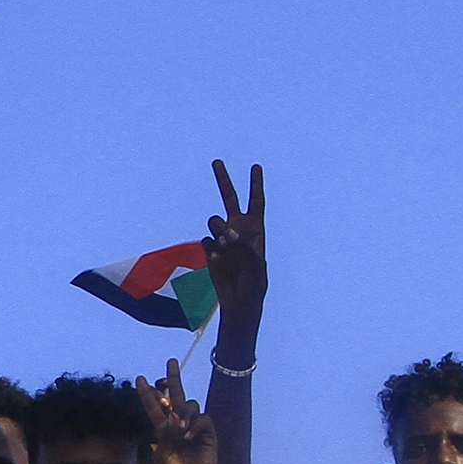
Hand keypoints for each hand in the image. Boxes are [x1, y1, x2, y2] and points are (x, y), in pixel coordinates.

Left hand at [141, 361, 220, 463]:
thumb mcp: (161, 450)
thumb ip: (164, 430)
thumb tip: (171, 414)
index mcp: (164, 427)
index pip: (155, 406)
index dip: (148, 393)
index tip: (140, 379)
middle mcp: (179, 422)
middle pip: (176, 395)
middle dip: (173, 377)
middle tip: (171, 361)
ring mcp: (194, 426)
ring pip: (190, 405)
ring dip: (183, 414)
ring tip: (179, 431)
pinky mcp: (208, 432)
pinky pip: (202, 419)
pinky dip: (194, 425)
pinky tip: (189, 437)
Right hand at [203, 161, 266, 330]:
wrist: (238, 301)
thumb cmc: (254, 284)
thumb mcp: (256, 264)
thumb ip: (244, 244)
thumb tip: (227, 233)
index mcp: (255, 229)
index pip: (256, 201)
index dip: (256, 184)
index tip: (256, 167)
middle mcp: (238, 229)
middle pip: (230, 198)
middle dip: (224, 180)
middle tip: (217, 161)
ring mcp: (223, 239)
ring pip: (214, 221)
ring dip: (218, 229)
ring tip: (224, 245)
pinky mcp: (210, 250)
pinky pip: (206, 240)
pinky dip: (211, 249)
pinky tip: (217, 262)